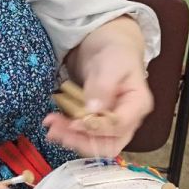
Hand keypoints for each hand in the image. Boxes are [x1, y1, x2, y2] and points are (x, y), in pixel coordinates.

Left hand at [43, 42, 152, 157]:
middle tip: (57, 131)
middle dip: (81, 141)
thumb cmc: (115, 52)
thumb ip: (103, 87)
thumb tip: (92, 111)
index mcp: (137, 105)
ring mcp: (111, 123)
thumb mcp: (111, 64)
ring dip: (71, 138)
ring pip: (93, 142)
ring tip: (51, 126)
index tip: (73, 123)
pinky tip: (53, 123)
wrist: (107, 46)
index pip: (119, 126)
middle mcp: (127, 119)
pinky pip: (83, 134)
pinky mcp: (96, 122)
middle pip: (108, 143)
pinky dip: (67, 132)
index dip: (96, 128)